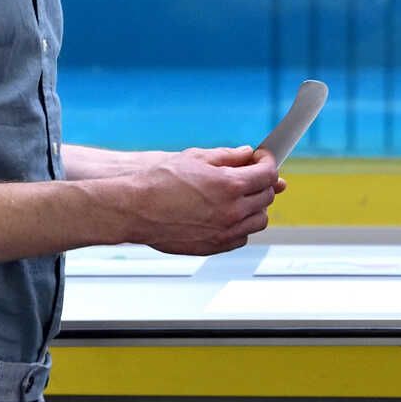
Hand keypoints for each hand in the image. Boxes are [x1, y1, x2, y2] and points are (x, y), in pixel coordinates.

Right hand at [117, 149, 279, 254]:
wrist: (132, 207)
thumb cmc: (156, 181)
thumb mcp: (196, 158)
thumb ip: (227, 156)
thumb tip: (245, 154)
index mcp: (229, 185)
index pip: (268, 175)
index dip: (268, 163)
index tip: (263, 159)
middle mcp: (231, 211)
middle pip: (266, 197)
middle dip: (262, 182)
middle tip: (251, 175)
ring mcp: (223, 232)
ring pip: (259, 221)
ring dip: (255, 206)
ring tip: (240, 196)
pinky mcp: (212, 247)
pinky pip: (241, 238)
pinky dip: (241, 226)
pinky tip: (227, 215)